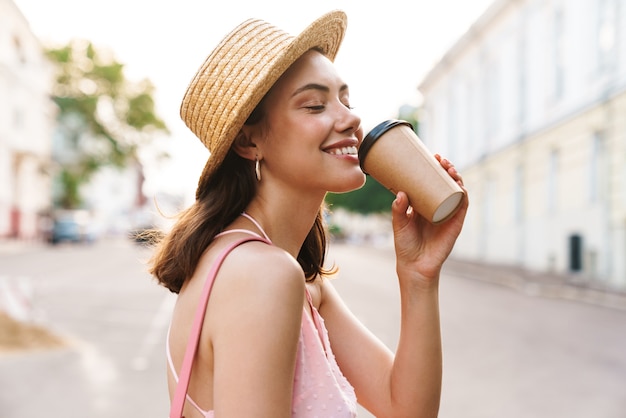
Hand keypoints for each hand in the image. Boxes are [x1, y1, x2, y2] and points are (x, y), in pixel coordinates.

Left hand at [391, 155, 468, 285]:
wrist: (415, 265)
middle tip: (440, 159)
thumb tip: (401, 193)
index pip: (431, 182)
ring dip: (456, 177)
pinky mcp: (455, 223)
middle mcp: (438, 206)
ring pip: (456, 190)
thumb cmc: (405, 245)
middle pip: (446, 183)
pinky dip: (463, 193)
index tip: (431, 156)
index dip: (434, 168)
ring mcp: (448, 213)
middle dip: (446, 168)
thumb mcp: (399, 223)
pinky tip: (459, 184)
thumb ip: (398, 209)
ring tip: (449, 168)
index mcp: (424, 204)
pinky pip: (462, 205)